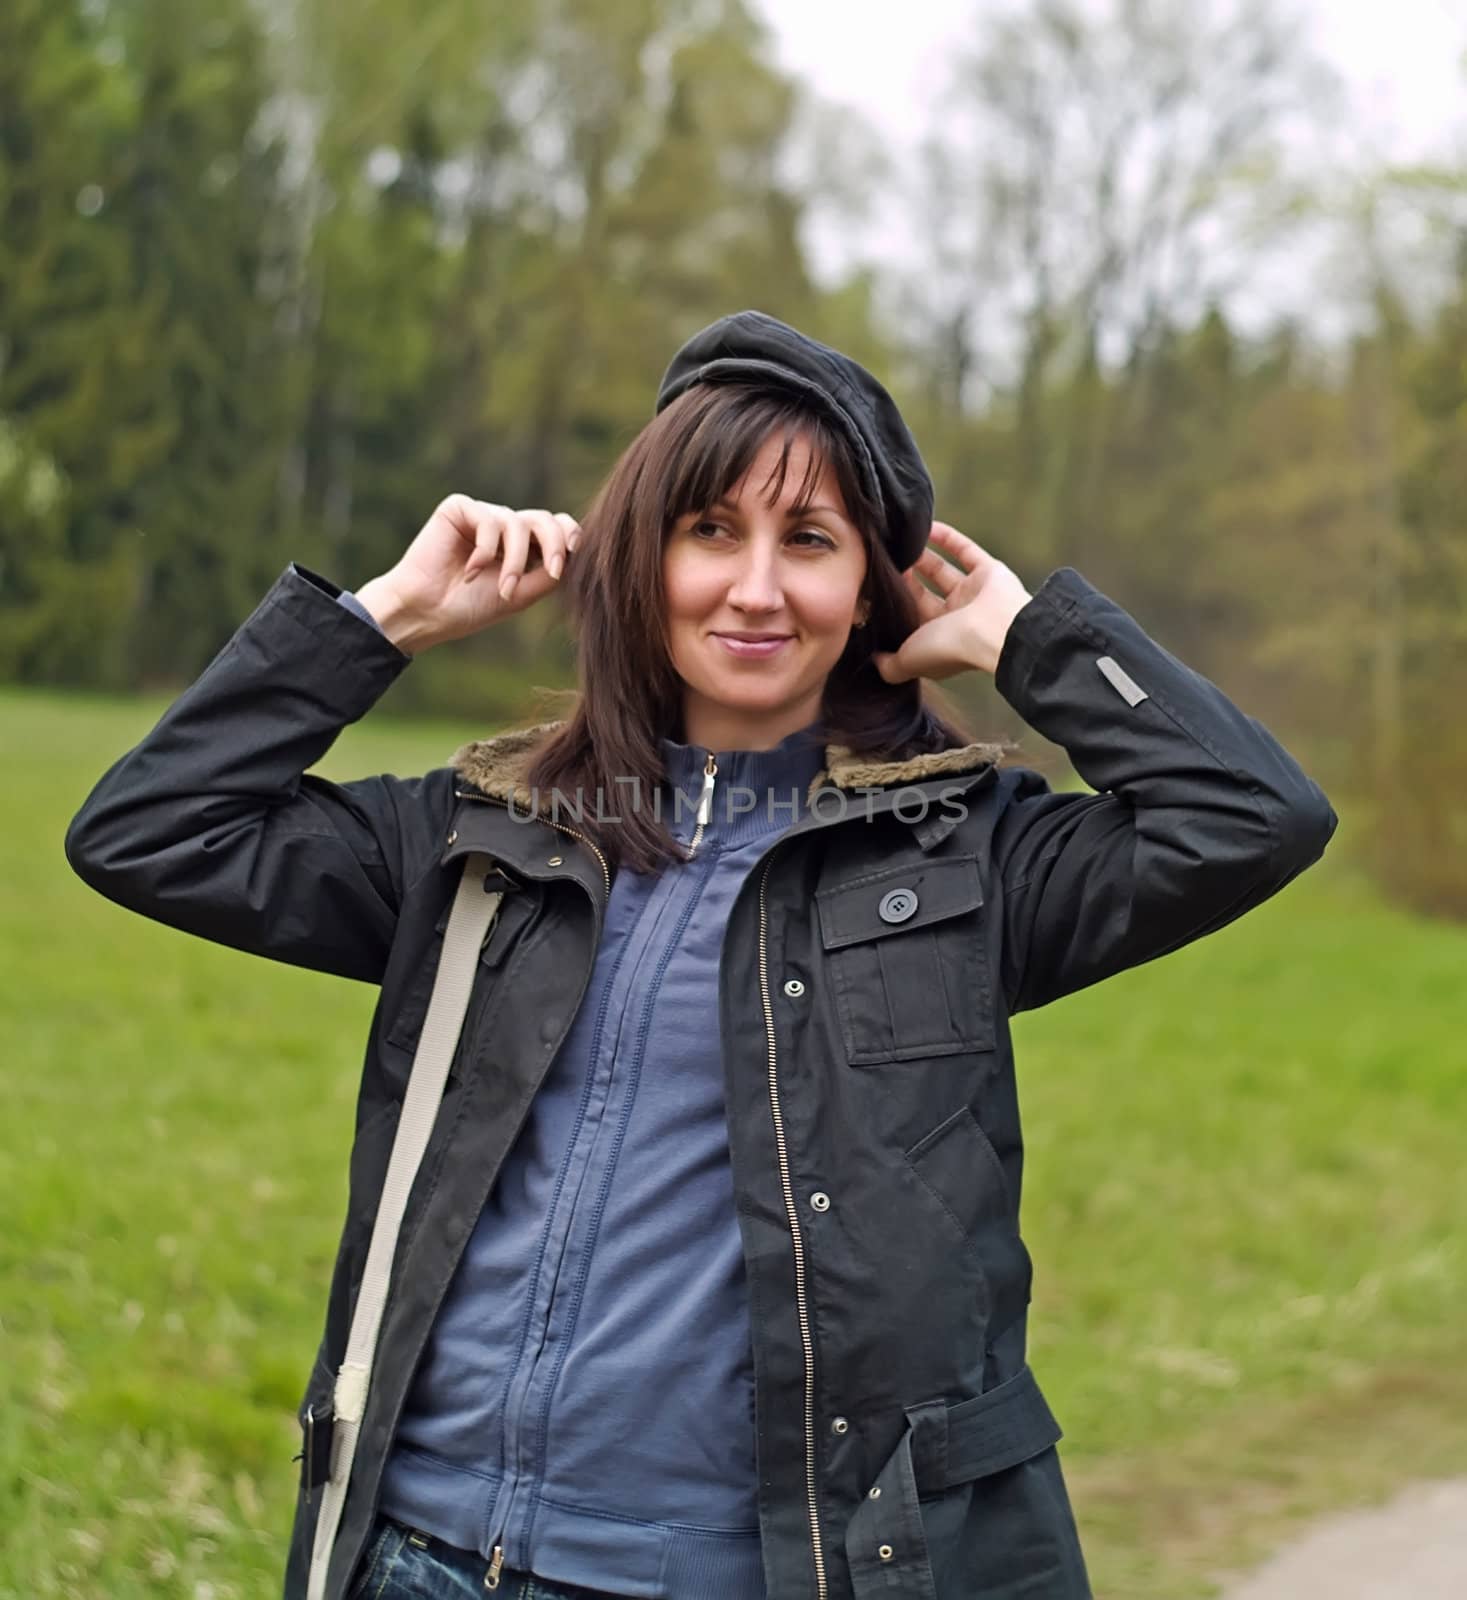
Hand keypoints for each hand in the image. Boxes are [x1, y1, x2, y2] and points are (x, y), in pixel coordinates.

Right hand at [354, 496, 580, 653]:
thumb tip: (578, 552)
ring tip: (503, 589)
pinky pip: (490, 520)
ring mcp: (482, 516)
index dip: (571, 535)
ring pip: (519, 524)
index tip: (576, 552)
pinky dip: (486, 551)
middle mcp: (504, 528)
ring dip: (516, 561)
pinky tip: (470, 571)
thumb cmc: (470, 607)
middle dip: (554, 545)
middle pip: (545, 519)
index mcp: (522, 547)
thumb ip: (550, 573)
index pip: (556, 528)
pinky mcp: (459, 508)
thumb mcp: (522, 594)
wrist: (427, 612)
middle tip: (552, 572)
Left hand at [871, 521, 1032, 681]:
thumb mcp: (908, 661)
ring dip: (923, 558)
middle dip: (905, 579)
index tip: (873, 589)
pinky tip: (927, 527)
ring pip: (943, 572)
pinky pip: (965, 550)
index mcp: (938, 641)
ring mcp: (974, 594)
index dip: (894, 606)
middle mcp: (956, 619)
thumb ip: (889, 666)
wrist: (995, 630)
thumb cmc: (951, 647)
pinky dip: (947, 538)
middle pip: (924, 594)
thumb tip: (875, 660)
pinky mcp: (989, 572)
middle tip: (884, 563)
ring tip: (900, 543)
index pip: (910, 621)